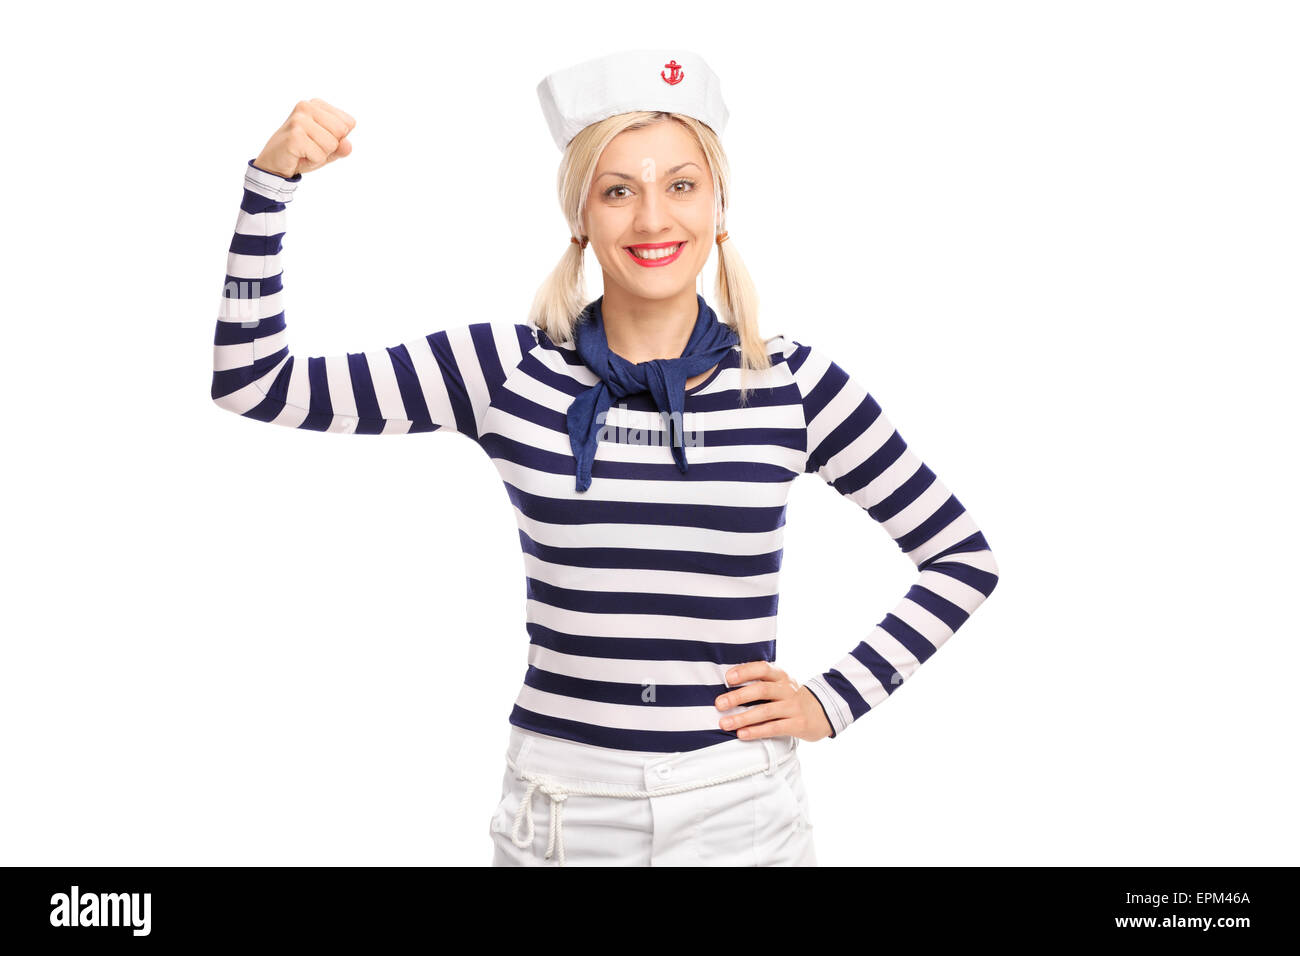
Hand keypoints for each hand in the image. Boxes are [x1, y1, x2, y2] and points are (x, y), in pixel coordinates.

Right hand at [252, 98, 355, 179]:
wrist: (274, 163)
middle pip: (341, 131)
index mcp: (316, 104)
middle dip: (330, 146)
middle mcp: (306, 106)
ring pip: (332, 144)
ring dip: (320, 155)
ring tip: (305, 151)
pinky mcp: (294, 136)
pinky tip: (299, 155)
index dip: (338, 138)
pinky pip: (320, 155)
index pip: (349, 122)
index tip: (319, 139)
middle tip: (311, 146)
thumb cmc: (303, 153)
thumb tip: (347, 145)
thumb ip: (342, 147)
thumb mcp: (328, 149)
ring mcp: (299, 120)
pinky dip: (312, 161)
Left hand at [715, 661, 832, 742]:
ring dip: (742, 717)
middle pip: (761, 690)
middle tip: (719, 704)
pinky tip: (742, 734)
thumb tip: (727, 684)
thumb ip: (760, 682)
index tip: (728, 678)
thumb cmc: (791, 698)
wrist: (824, 711)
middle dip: (738, 697)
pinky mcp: (797, 724)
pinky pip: (774, 728)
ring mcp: (793, 707)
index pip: (762, 668)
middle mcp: (787, 689)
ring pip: (765, 711)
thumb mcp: (780, 684)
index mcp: (781, 676)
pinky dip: (756, 731)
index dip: (745, 671)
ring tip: (725, 723)